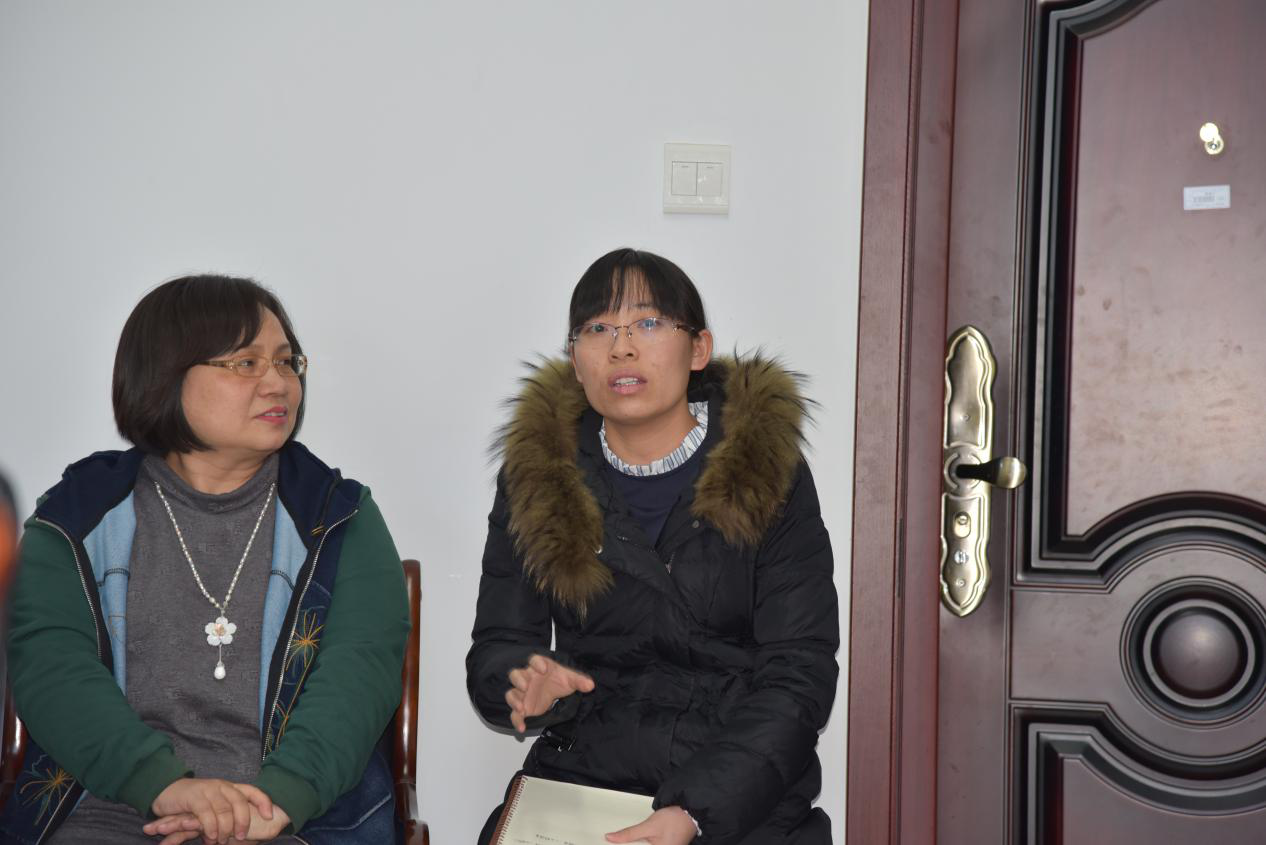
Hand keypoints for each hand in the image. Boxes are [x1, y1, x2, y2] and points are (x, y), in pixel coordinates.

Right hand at [145, 800, 288, 844]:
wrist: (166, 792)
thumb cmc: (193, 804)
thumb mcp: (214, 807)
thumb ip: (227, 816)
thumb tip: (243, 835)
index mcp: (230, 788)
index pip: (252, 791)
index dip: (263, 802)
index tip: (270, 817)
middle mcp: (222, 786)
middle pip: (239, 802)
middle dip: (243, 821)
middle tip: (241, 837)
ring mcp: (208, 790)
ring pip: (223, 810)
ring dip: (224, 828)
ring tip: (221, 841)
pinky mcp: (194, 797)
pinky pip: (206, 813)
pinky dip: (210, 827)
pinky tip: (210, 837)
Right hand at [505, 654, 593, 732]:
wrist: (554, 693)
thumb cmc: (559, 681)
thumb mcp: (570, 680)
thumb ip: (579, 681)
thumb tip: (590, 685)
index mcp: (539, 667)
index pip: (534, 660)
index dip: (537, 663)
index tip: (543, 669)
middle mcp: (527, 678)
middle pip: (516, 674)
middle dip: (519, 680)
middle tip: (525, 686)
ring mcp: (522, 693)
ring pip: (511, 693)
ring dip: (514, 700)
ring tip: (521, 708)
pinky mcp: (522, 708)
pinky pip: (514, 714)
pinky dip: (516, 721)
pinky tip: (521, 728)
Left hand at [606, 806, 697, 843]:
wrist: (690, 813)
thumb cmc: (673, 820)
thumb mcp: (649, 826)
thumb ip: (629, 834)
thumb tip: (610, 838)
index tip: (609, 842)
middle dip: (629, 844)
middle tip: (615, 838)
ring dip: (634, 843)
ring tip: (622, 839)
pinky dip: (642, 844)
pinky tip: (635, 840)